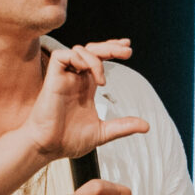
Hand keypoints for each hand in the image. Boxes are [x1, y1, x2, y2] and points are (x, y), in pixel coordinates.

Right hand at [27, 39, 152, 161]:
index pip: (99, 60)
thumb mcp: (102, 133)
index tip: (128, 49)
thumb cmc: (67, 141)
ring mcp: (63, 77)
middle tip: (128, 51)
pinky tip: (88, 74)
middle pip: (92, 51)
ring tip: (103, 80)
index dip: (112, 51)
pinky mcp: (52, 78)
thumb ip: (122, 127)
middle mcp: (75, 78)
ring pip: (79, 50)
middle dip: (110, 47)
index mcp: (85, 87)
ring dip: (96, 58)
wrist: (47, 148)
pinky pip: (62, 56)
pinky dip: (78, 58)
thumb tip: (146, 126)